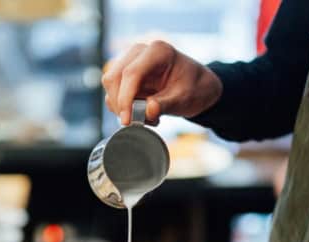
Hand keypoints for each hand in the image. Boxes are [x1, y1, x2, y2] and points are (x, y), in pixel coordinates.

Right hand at [101, 40, 222, 124]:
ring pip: (110, 85)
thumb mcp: (185, 99)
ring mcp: (131, 60)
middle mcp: (140, 52)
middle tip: (138, 123)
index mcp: (158, 51)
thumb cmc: (194, 88)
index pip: (131, 73)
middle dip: (121, 104)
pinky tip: (142, 112)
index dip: (125, 98)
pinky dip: (123, 106)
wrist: (198, 86)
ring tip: (147, 117)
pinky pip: (114, 91)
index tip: (127, 120)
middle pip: (114, 78)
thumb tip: (148, 111)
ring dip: (122, 106)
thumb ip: (166, 104)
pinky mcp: (125, 73)